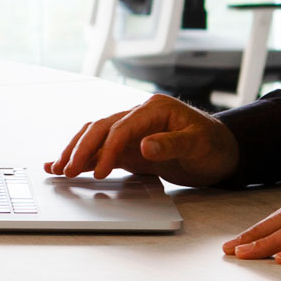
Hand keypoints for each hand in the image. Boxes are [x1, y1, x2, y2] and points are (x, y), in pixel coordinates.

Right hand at [46, 94, 239, 185]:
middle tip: (66, 169)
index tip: (99, 171)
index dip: (107, 149)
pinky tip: (68, 165)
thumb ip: (172, 144)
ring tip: (57, 168)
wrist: (224, 152)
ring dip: (76, 152)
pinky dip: (85, 158)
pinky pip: (103, 150)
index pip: (121, 127)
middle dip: (80, 149)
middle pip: (100, 128)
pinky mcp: (131, 147)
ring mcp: (132, 132)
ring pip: (95, 137)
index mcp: (154, 109)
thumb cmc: (215, 145)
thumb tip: (145, 145)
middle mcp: (138, 116)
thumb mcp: (199, 144)